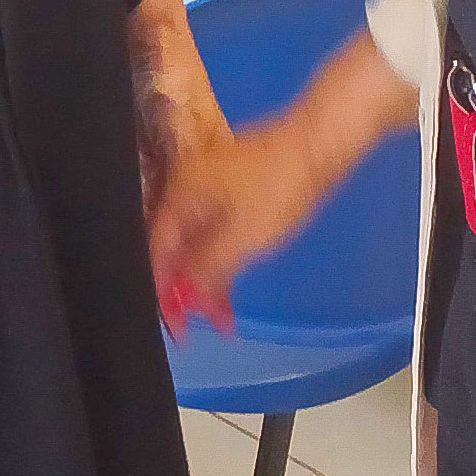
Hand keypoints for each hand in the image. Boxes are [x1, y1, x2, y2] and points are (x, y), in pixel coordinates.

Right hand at [149, 118, 332, 314]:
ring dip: (208, 283)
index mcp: (180, 193)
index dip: (164, 294)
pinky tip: (232, 291)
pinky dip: (221, 263)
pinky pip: (214, 236)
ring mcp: (209, 190)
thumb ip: (207, 270)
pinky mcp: (231, 193)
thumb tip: (184, 297)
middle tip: (204, 329)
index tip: (178, 331)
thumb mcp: (243, 237)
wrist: (319, 143)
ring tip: (225, 322)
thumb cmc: (279, 187)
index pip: (157, 252)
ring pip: (197, 246)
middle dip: (189, 293)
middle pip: (176, 251)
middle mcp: (186, 190)